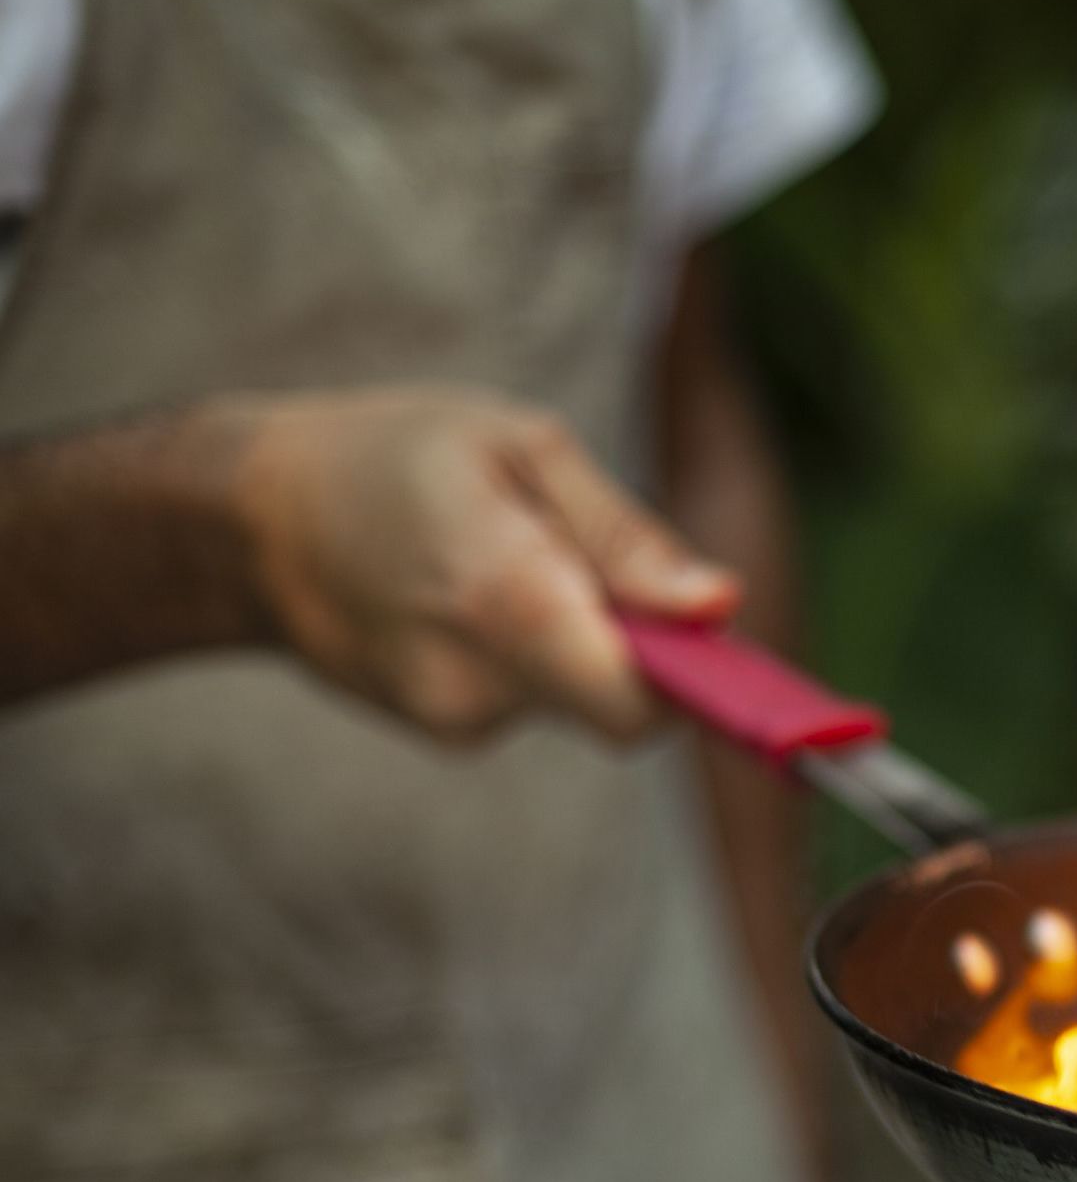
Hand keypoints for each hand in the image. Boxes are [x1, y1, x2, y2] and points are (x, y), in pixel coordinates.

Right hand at [232, 386, 736, 742]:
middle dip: (640, 646)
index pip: (641, 704)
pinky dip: (534, 654)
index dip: (697, 683)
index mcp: (508, 602)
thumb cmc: (395, 457)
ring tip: (508, 561)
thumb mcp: (520, 449)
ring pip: (580, 696)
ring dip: (577, 640)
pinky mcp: (446, 732)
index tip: (709, 637)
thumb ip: (625, 539)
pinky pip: (535, 699)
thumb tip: (720, 607)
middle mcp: (480, 684)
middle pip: (624, 706)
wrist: (251, 521)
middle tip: (593, 561)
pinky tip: (472, 597)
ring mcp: (455, 720)